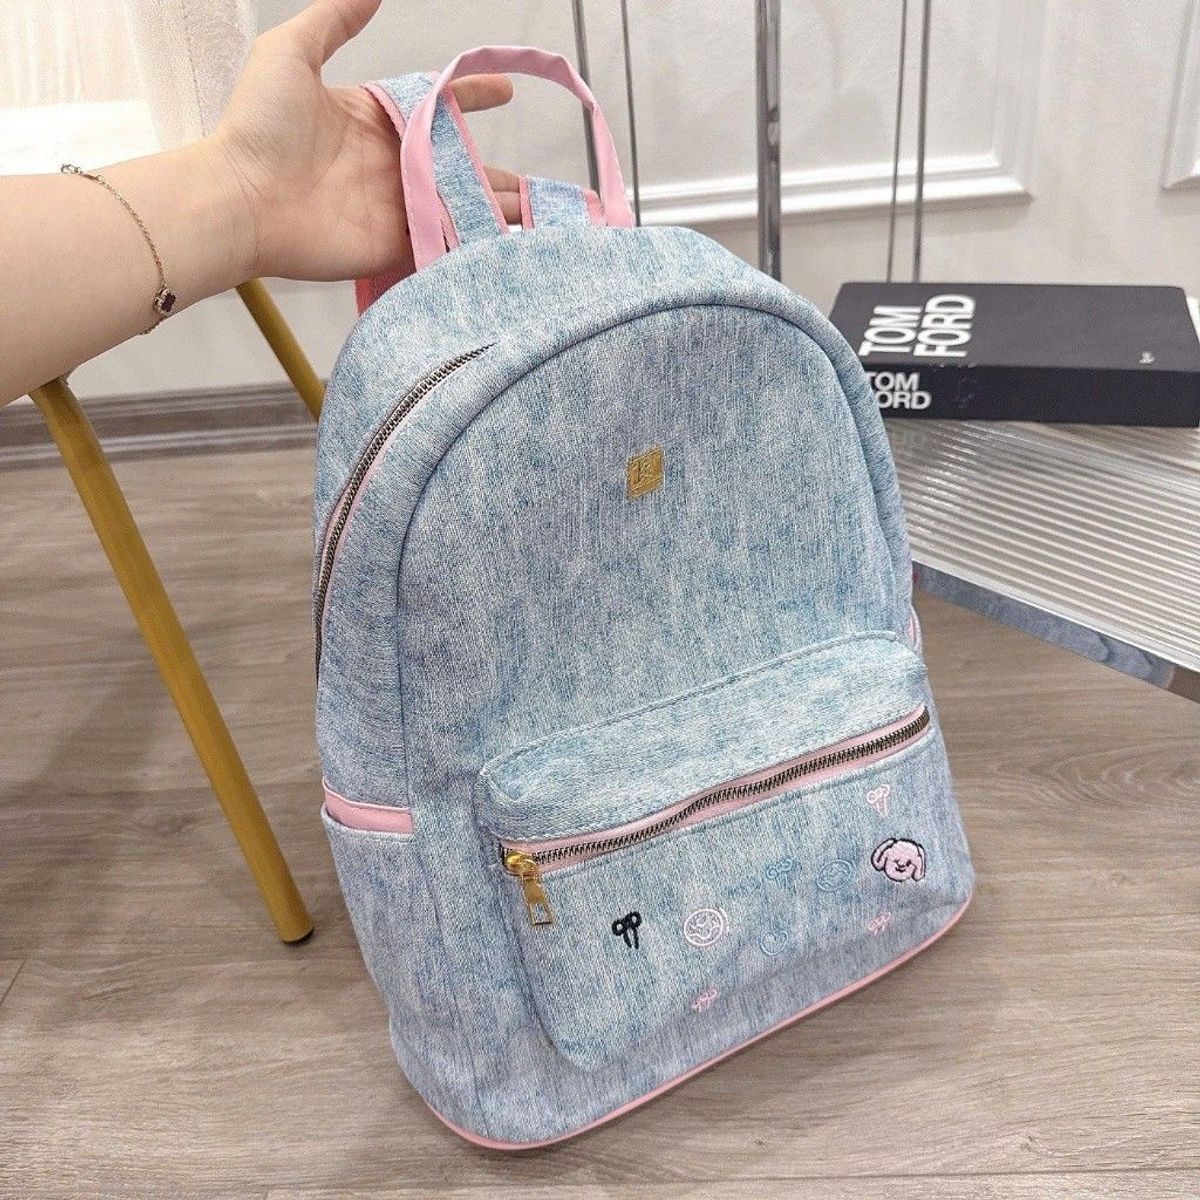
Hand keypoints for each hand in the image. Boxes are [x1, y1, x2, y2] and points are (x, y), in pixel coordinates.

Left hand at [207, 0, 517, 282]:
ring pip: (458, 208)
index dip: (471, 96)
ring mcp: (394, 208)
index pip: (436, 105)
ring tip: (536, 216)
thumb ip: (333, 19)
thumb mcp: (291, 53)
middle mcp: (391, 164)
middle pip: (457, 166)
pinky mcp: (393, 246)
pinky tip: (508, 244)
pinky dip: (474, 245)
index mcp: (374, 118)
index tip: (505, 91)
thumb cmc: (259, 126)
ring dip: (495, 211)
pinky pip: (442, 244)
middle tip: (537, 184)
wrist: (241, 199)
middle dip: (496, 175)